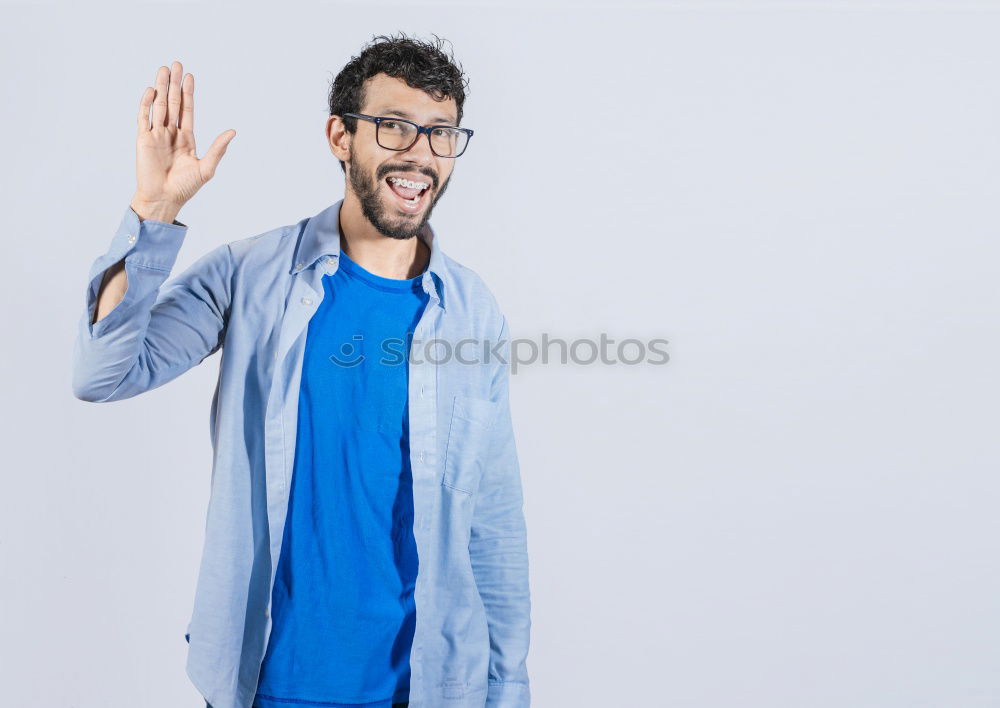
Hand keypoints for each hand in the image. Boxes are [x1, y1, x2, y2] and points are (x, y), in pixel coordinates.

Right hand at [131, 60, 234, 221]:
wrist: (164, 199)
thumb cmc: (185, 187)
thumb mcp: (206, 168)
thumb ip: (218, 149)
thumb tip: (233, 131)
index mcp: (186, 139)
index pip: (187, 110)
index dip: (188, 93)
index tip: (189, 76)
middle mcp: (170, 134)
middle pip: (173, 103)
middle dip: (174, 84)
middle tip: (176, 63)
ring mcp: (156, 135)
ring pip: (158, 106)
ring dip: (161, 88)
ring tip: (163, 69)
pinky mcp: (143, 140)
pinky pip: (144, 118)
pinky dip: (147, 104)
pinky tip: (151, 91)